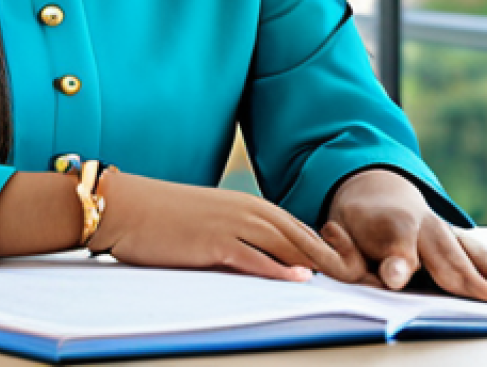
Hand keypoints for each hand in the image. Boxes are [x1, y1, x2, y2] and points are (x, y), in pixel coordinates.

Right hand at [90, 171, 364, 283]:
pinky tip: (300, 279)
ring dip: (316, 263)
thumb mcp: (208, 223)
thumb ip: (238, 236)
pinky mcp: (214, 242)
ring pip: (285, 245)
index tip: (349, 269)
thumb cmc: (163, 217)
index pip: (297, 228)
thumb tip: (262, 260)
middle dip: (332, 257)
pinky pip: (253, 258)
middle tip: (360, 278)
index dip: (325, 248)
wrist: (127, 207)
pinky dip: (279, 269)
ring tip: (344, 281)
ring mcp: (231, 224)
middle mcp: (245, 210)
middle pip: (300, 235)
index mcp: (246, 205)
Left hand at [321, 168, 486, 302]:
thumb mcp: (344, 233)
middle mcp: (424, 223)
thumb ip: (357, 255)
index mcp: (392, 221)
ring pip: (471, 253)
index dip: (397, 262)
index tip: (395, 279)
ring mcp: (444, 229)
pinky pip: (480, 253)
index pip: (397, 244)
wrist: (372, 191)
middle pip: (447, 255)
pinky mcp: (456, 237)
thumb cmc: (357, 221)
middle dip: (469, 278)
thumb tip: (392, 279)